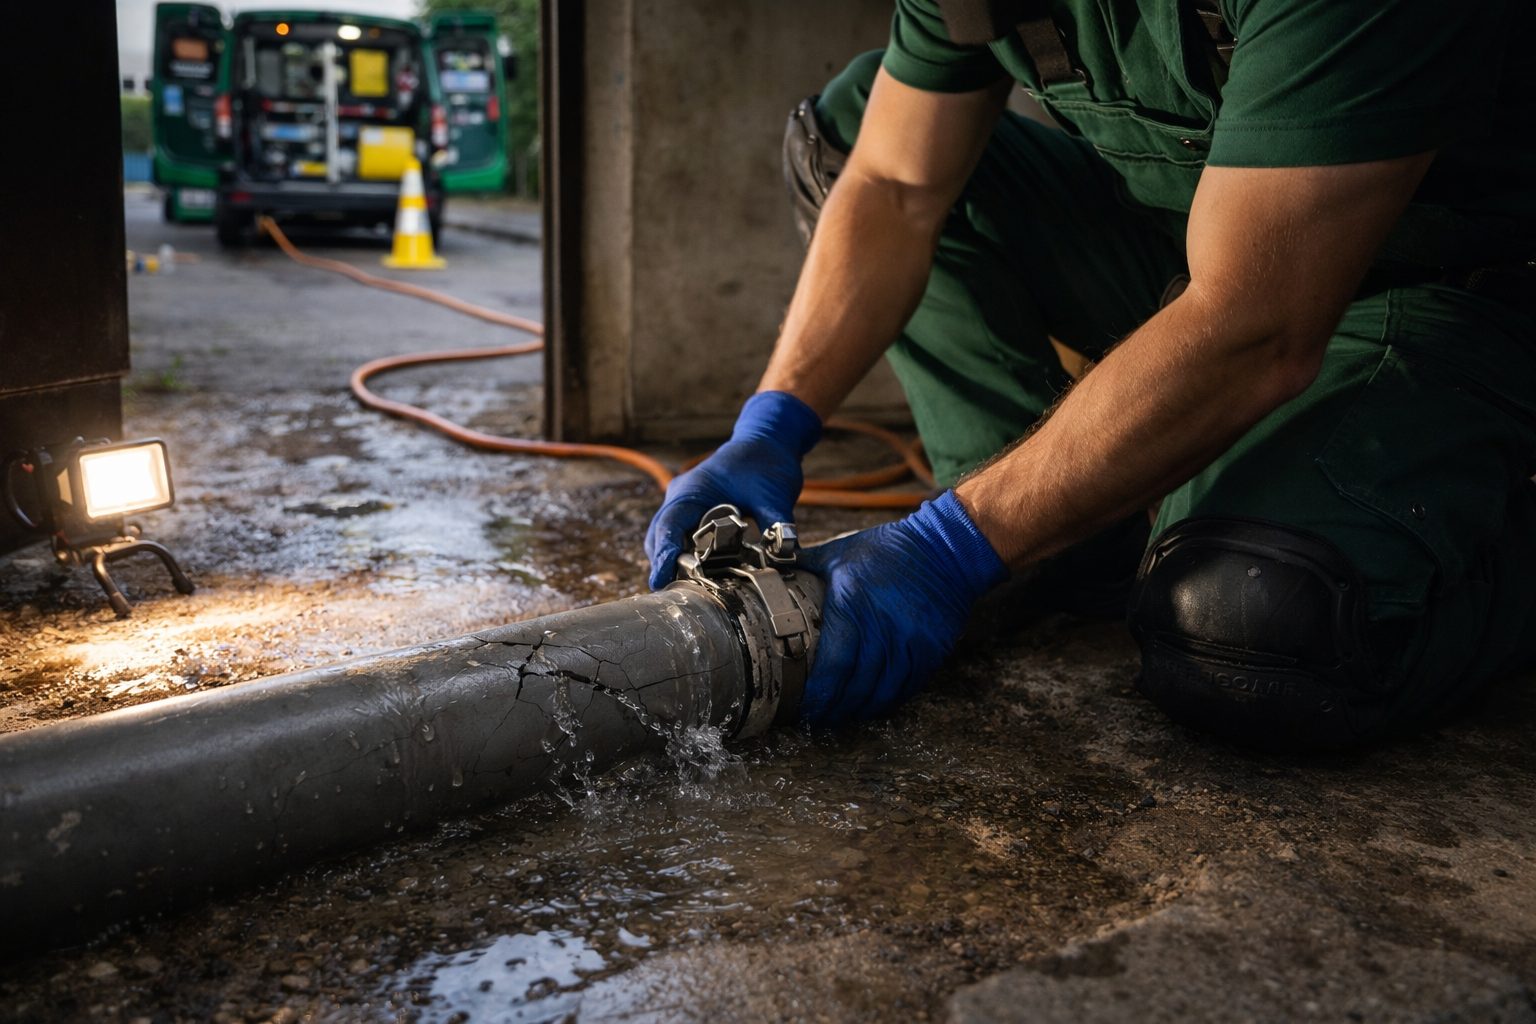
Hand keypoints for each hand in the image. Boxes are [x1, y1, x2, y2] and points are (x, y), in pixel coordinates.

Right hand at [645, 391, 821, 589]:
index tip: (660, 579)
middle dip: (663, 563)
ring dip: (672, 561)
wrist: (769, 440)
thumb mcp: (775, 495)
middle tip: (674, 593)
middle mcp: (682, 496)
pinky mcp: (694, 511)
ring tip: (684, 588)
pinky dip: (683, 554)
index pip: (670, 525)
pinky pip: (680, 536)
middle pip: (659, 535)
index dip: (665, 554)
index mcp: (694, 489)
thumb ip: (777, 525)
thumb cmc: (767, 461)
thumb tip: (785, 556)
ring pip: (666, 538)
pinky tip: (698, 573)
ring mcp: (685, 503)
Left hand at [797, 490, 1007, 724]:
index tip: (805, 706)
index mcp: (852, 605)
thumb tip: (770, 567)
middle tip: (818, 719)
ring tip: (842, 716)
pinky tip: (873, 705)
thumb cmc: (888, 549)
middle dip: (834, 709)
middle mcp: (881, 628)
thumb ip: (806, 563)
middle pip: (855, 686)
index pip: (833, 665)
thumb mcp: (841, 551)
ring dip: (859, 710)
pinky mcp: (930, 650)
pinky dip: (888, 701)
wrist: (945, 549)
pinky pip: (906, 687)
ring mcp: (909, 642)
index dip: (819, 694)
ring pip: (881, 693)